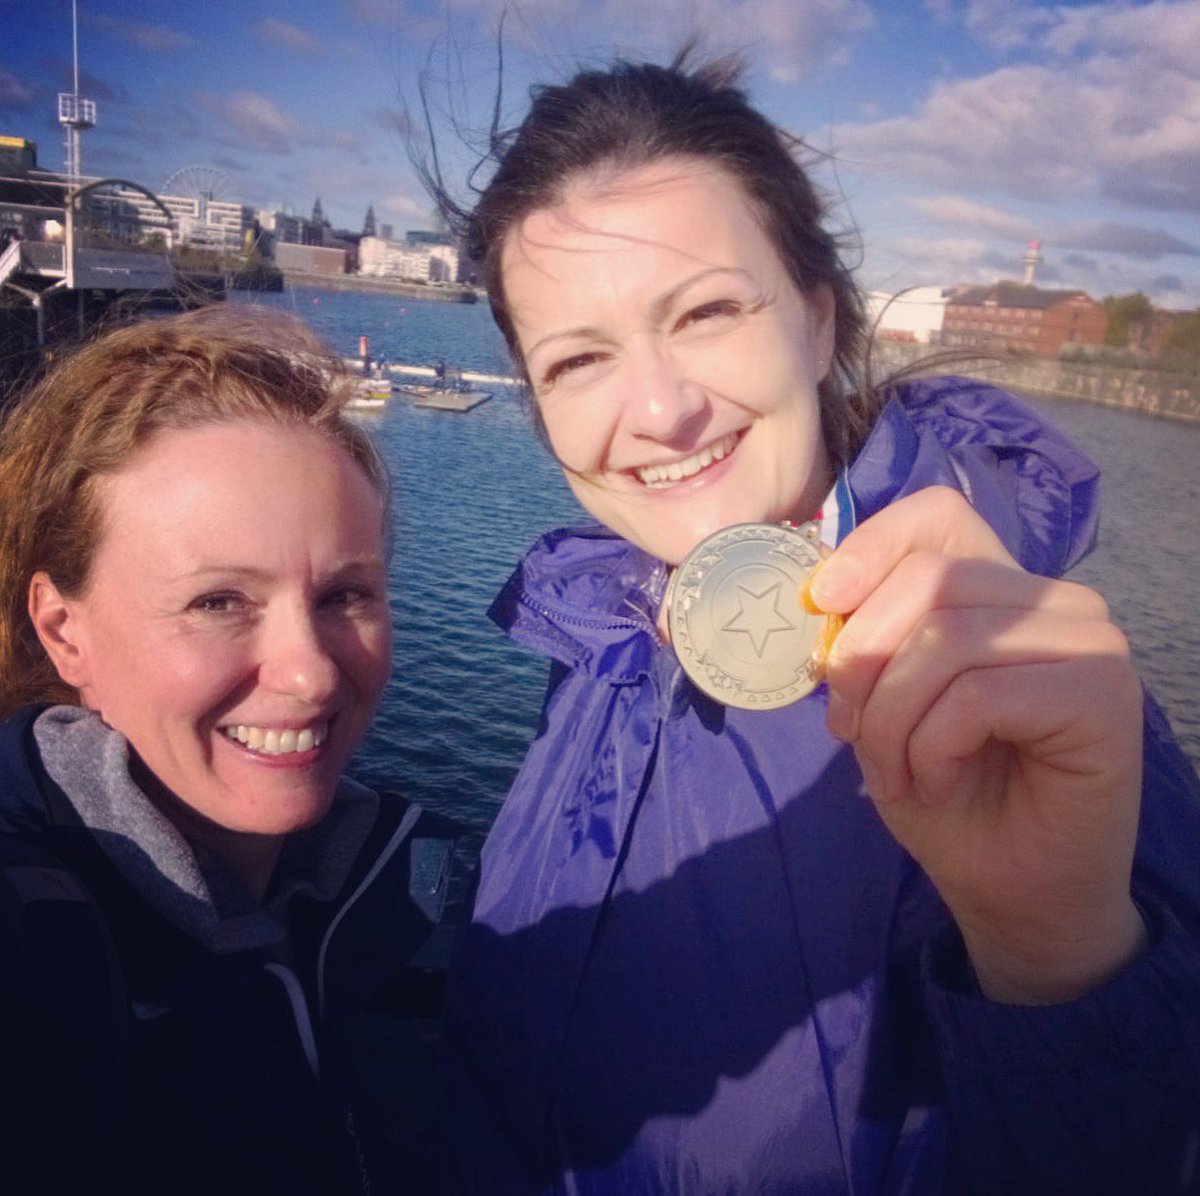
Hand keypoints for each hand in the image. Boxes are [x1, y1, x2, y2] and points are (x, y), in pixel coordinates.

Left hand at [809, 487, 1147, 1003]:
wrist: (1010, 890)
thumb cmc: (945, 792)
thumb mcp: (880, 703)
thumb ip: (862, 639)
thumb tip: (817, 594)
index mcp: (1001, 589)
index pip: (937, 516)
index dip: (870, 547)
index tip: (820, 603)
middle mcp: (1055, 601)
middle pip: (928, 579)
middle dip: (862, 659)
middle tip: (844, 727)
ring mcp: (1088, 644)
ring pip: (947, 639)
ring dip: (890, 717)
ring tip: (891, 770)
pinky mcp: (1103, 696)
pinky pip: (976, 696)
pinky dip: (930, 747)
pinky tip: (933, 781)